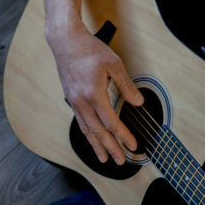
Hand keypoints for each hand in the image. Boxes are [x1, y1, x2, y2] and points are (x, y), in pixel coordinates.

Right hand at [50, 28, 143, 164]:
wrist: (66, 42)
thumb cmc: (90, 50)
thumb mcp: (114, 65)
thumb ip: (127, 86)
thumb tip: (139, 103)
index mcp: (94, 94)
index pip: (111, 122)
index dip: (123, 136)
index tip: (133, 145)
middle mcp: (81, 102)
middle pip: (98, 132)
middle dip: (111, 148)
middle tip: (121, 161)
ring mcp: (74, 102)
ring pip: (86, 130)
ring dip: (97, 146)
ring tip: (105, 159)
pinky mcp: (71, 99)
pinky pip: (80, 122)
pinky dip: (88, 135)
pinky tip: (93, 140)